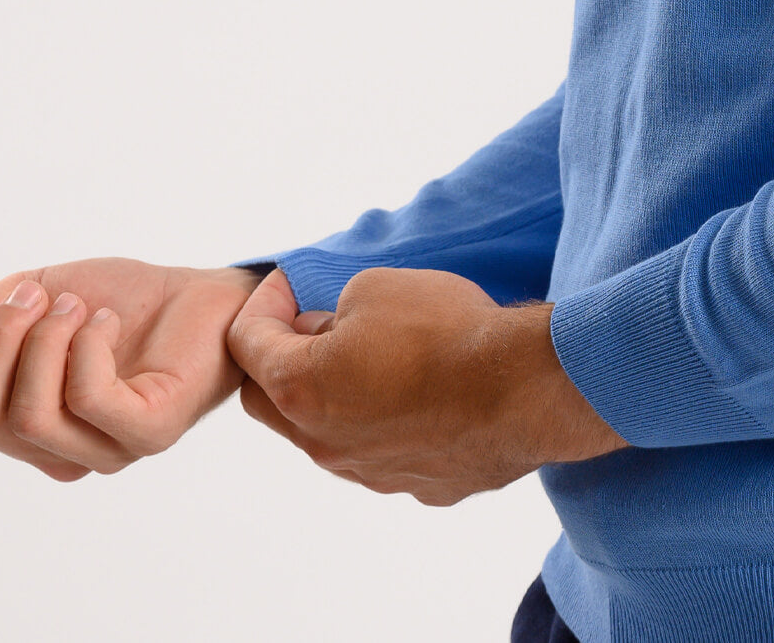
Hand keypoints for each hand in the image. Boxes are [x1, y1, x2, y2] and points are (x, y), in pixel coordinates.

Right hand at [0, 258, 263, 480]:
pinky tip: (106, 320)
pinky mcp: (151, 433)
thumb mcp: (36, 296)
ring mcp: (108, 450)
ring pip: (29, 414)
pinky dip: (85, 346)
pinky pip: (88, 399)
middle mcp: (60, 451)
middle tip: (34, 295)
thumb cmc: (125, 301)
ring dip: (41, 340)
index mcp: (22, 428)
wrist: (206, 296)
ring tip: (74, 305)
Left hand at [227, 268, 627, 505]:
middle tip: (315, 326)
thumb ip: (334, 311)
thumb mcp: (375, 287)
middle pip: (272, 402)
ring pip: (329, 435)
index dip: (262, 305)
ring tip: (377, 361)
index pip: (247, 344)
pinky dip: (388, 425)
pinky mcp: (421, 487)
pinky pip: (386, 454)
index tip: (287, 286)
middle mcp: (325, 443)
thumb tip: (329, 332)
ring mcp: (373, 474)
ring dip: (336, 398)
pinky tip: (425, 397)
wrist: (526, 388)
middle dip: (281, 360)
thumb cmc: (450, 332)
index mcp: (300, 389)